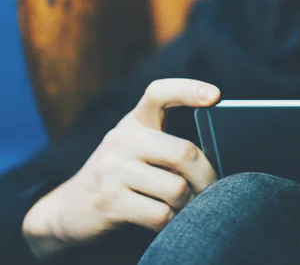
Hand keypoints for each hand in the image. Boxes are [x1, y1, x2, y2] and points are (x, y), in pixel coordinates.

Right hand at [22, 79, 219, 258]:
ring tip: (184, 207)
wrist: (68, 208)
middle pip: (184, 153)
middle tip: (212, 190)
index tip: (216, 96)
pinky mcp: (108, 201)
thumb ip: (169, 146)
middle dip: (207, 178)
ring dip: (189, 205)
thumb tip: (217, 158)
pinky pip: (161, 215)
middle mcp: (122, 139)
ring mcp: (112, 170)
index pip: (160, 93)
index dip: (189, 90)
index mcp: (134, 122)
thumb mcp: (138, 150)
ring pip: (177, 189)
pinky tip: (165, 221)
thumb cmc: (119, 177)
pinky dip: (171, 223)